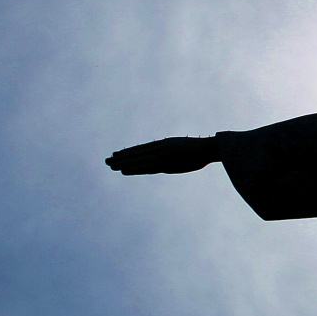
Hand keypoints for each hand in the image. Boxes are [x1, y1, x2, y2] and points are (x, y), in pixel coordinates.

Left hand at [104, 136, 218, 174]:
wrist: (209, 148)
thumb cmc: (202, 151)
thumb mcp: (187, 153)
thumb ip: (177, 158)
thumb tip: (174, 161)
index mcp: (165, 146)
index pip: (143, 150)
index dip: (130, 153)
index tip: (118, 155)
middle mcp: (160, 149)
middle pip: (137, 154)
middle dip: (122, 158)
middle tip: (107, 161)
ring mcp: (161, 154)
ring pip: (138, 159)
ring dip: (122, 162)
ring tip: (109, 164)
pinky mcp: (164, 160)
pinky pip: (145, 165)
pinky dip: (133, 167)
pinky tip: (122, 169)